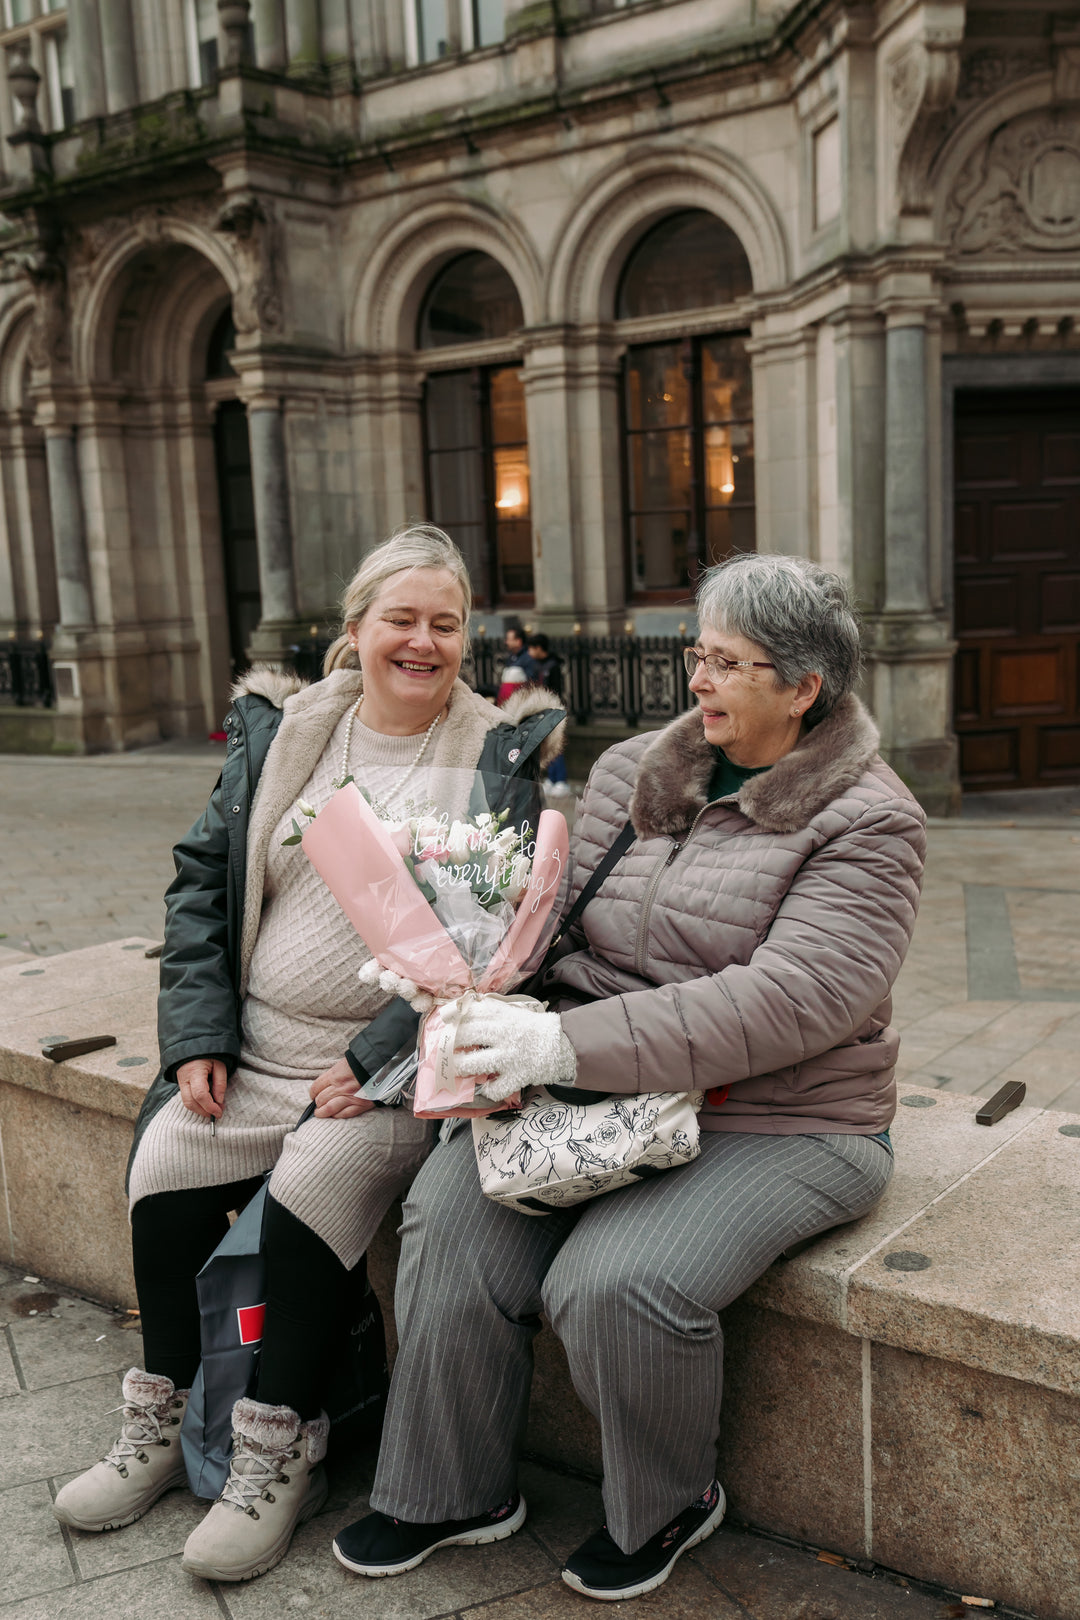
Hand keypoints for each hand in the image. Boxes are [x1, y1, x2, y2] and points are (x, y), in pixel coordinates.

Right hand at [177, 1058, 227, 1119]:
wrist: (193, 1044)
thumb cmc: (208, 1054)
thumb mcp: (219, 1065)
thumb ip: (220, 1083)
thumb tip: (219, 1101)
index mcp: (194, 1071)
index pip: (200, 1094)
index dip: (209, 1106)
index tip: (219, 1112)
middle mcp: (184, 1079)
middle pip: (190, 1102)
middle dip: (204, 1111)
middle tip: (217, 1113)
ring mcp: (180, 1082)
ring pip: (186, 1103)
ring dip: (200, 1110)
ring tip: (213, 1110)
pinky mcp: (181, 1085)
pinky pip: (186, 1098)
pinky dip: (196, 1104)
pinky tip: (206, 1104)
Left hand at [310, 1057, 373, 1119]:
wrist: (383, 1065)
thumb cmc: (363, 1062)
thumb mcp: (344, 1063)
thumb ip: (334, 1074)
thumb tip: (325, 1084)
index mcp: (335, 1075)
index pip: (316, 1088)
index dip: (313, 1093)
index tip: (314, 1095)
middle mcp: (340, 1087)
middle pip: (321, 1099)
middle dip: (318, 1103)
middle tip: (318, 1104)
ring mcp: (350, 1097)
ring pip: (329, 1109)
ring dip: (322, 1113)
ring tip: (321, 1113)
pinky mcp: (360, 1105)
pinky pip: (345, 1114)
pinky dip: (337, 1116)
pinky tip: (334, 1115)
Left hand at [452, 1004, 575, 1100]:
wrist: (562, 1043)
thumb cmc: (531, 1028)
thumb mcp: (511, 1012)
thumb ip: (489, 1010)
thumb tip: (460, 1009)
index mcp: (501, 1016)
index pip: (468, 1012)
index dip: (451, 1020)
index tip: (444, 1026)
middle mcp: (503, 1034)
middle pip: (465, 1035)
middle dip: (449, 1043)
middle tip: (444, 1049)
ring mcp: (509, 1056)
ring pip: (473, 1063)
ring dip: (460, 1067)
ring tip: (457, 1068)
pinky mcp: (517, 1076)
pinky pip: (495, 1088)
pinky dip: (488, 1090)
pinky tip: (487, 1086)